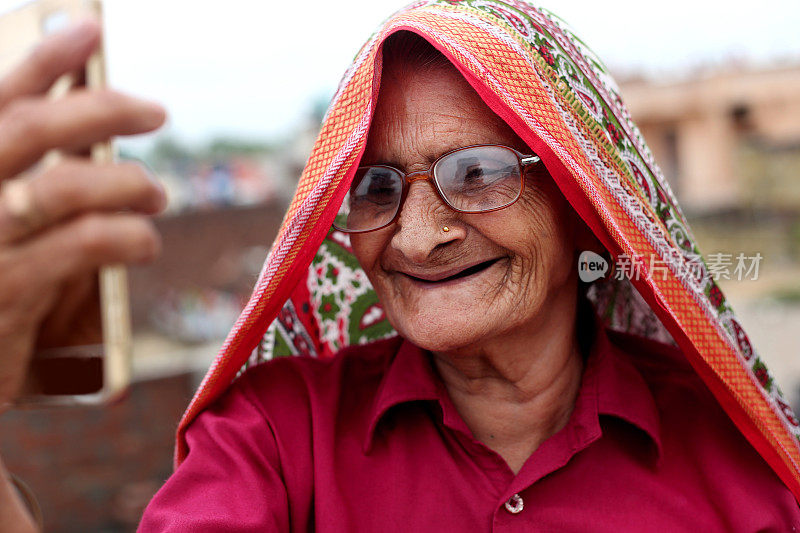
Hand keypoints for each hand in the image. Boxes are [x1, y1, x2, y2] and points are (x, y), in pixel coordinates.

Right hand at [0, 20, 166, 406]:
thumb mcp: (4, 223)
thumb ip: (35, 177)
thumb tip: (92, 131)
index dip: (43, 60)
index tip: (91, 29)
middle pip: (29, 129)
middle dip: (99, 109)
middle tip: (156, 111)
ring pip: (60, 187)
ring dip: (123, 180)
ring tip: (156, 192)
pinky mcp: (6, 297)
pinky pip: (78, 246)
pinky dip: (124, 234)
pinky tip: (145, 240)